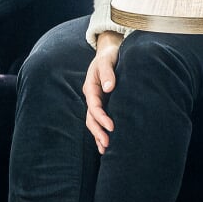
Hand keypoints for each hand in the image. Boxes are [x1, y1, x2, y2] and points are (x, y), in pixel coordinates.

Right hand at [84, 32, 122, 152]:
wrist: (110, 52)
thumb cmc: (109, 56)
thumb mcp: (107, 60)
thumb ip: (107, 73)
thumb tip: (109, 88)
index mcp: (91, 87)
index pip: (94, 106)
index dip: (101, 118)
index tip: (112, 127)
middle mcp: (92, 96)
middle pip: (92, 118)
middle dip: (98, 132)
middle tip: (106, 144)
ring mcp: (97, 101)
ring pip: (94, 121)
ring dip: (98, 135)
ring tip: (105, 150)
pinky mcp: (104, 103)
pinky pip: (100, 119)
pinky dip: (101, 131)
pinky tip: (106, 144)